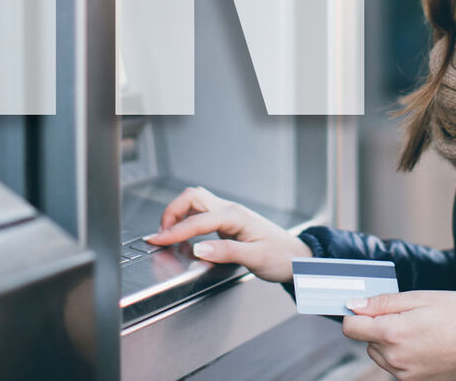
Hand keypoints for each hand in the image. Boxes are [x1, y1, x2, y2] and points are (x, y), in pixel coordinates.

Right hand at [146, 186, 311, 282]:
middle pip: (192, 198)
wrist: (298, 257)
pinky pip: (202, 213)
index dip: (174, 231)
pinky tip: (185, 235)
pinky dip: (188, 220)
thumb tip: (198, 248)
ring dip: (179, 214)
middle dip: (172, 212)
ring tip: (168, 234)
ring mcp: (230, 214)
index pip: (197, 221)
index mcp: (235, 217)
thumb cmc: (281, 257)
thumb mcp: (255, 257)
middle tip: (161, 234)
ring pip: (196, 202)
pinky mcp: (229, 221)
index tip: (157, 240)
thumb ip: (226, 252)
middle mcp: (231, 211)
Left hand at [341, 290, 455, 380]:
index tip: (369, 308)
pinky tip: (422, 346)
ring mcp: (404, 374)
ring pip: (379, 354)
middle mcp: (395, 358)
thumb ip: (384, 302)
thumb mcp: (421, 298)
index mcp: (393, 333)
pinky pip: (395, 367)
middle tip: (407, 317)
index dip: (357, 314)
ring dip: (389, 343)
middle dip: (378, 327)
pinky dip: (401, 356)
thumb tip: (355, 304)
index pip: (351, 328)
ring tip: (418, 332)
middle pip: (366, 340)